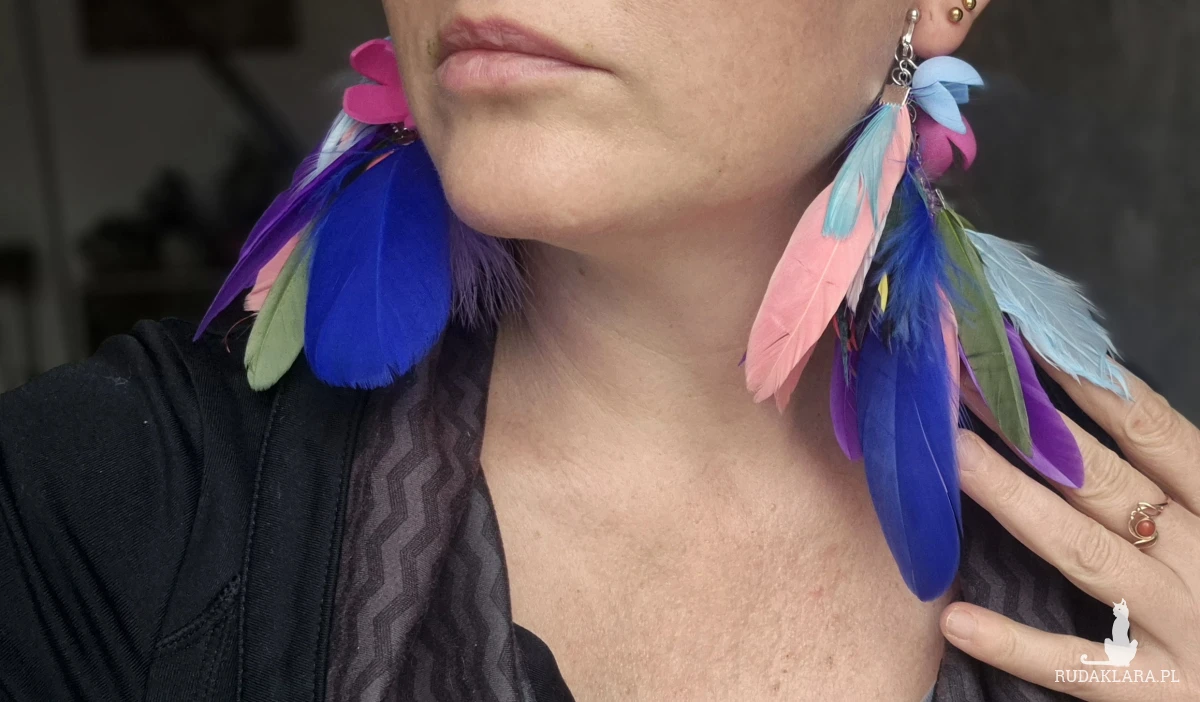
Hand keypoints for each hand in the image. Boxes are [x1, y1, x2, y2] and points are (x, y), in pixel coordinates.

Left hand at [942, 359, 1199, 699]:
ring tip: (956, 459)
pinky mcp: (1158, 692)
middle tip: (965, 381)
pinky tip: (956, 618)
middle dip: (1031, 428)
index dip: (1091, 384)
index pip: (1154, 431)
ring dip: (1017, 501)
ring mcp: (1181, 628)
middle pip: (1105, 481)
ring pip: (1086, 554)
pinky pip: (1078, 667)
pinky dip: (1016, 644)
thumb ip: (1175, 482)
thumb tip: (1102, 407)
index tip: (1031, 342)